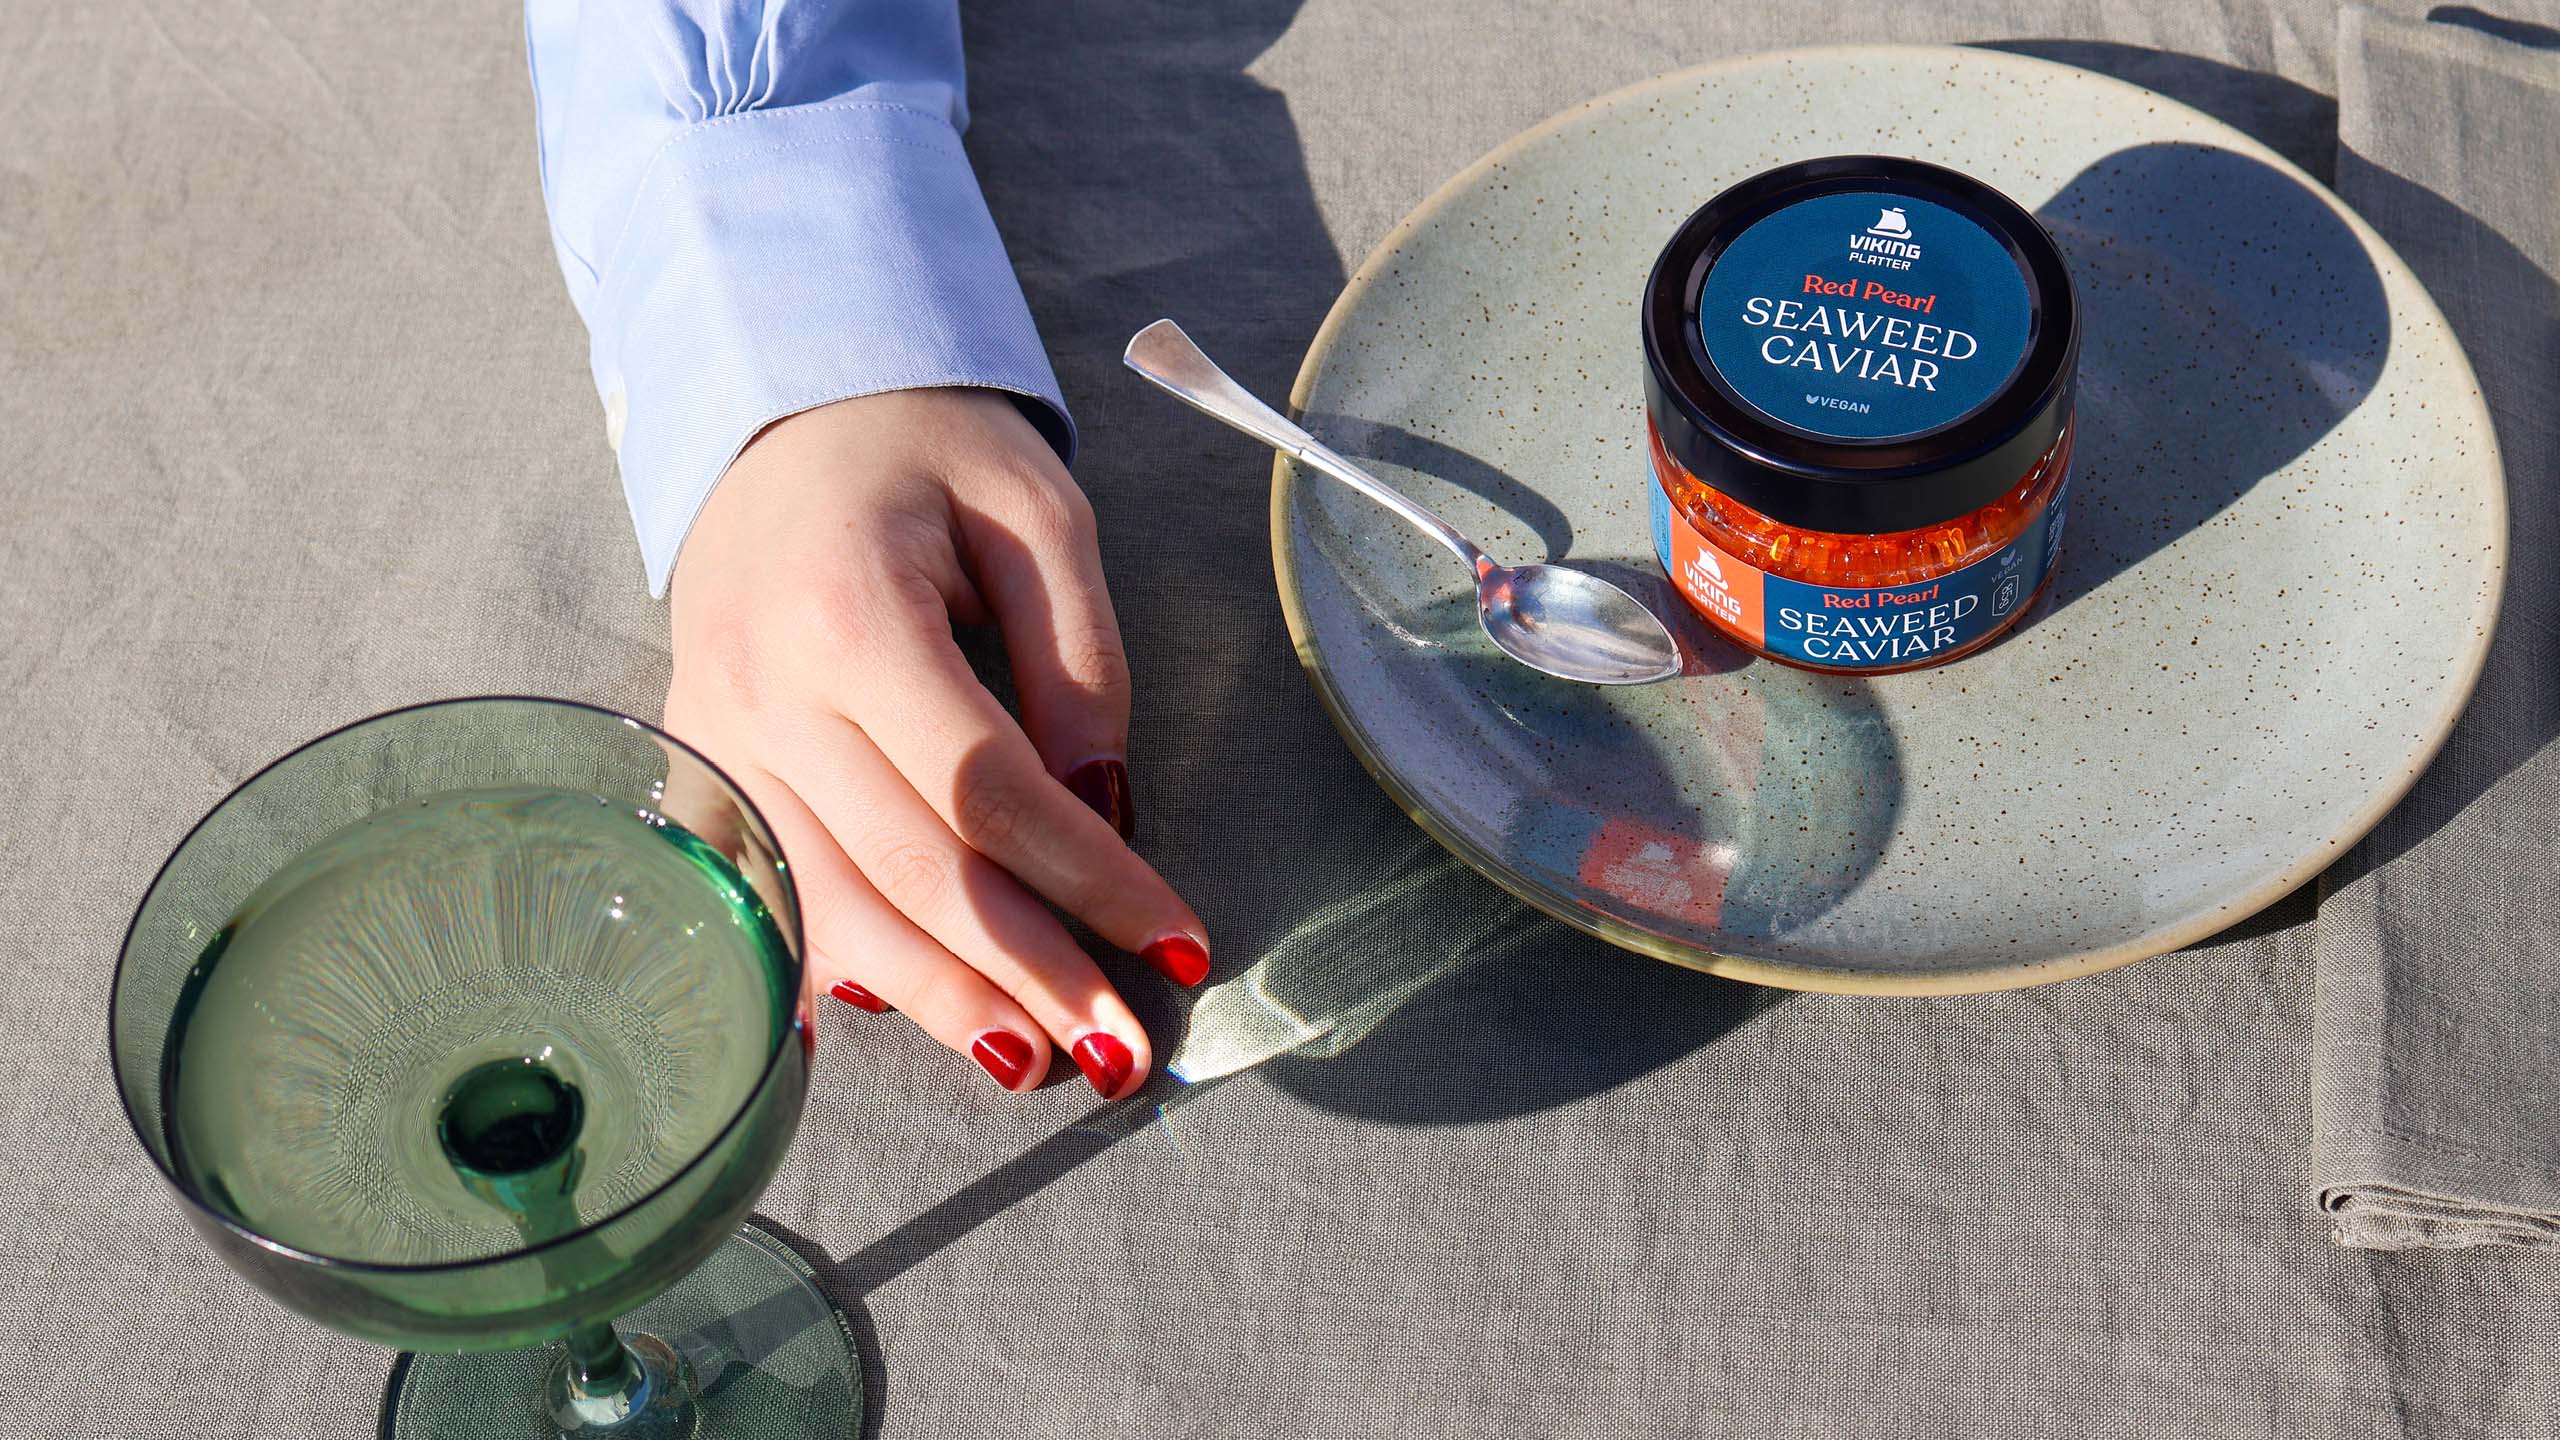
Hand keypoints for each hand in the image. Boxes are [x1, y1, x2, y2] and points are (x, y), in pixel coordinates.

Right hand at [664, 388, 1206, 1099]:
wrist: (778, 412)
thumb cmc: (922, 451)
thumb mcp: (1039, 514)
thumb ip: (1081, 664)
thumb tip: (1106, 812)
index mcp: (849, 611)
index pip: (988, 788)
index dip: (1091, 878)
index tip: (1179, 941)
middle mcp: (763, 690)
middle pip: (914, 870)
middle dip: (1029, 972)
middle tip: (1121, 1051)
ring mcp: (717, 736)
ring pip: (837, 905)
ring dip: (942, 1001)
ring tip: (1037, 1062)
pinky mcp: (703, 763)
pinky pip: (778, 890)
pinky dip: (849, 965)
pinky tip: (920, 1017)